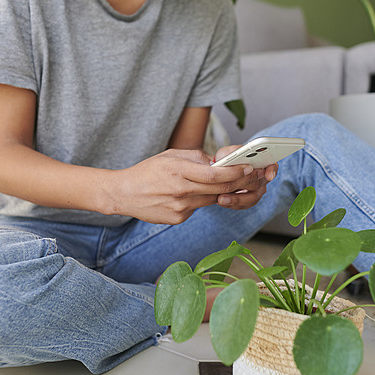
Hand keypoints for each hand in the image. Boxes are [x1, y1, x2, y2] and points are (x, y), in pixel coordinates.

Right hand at [113, 148, 258, 223]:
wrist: (124, 193)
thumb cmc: (148, 171)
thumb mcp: (171, 155)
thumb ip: (196, 158)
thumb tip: (219, 162)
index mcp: (179, 170)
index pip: (216, 174)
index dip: (236, 172)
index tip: (248, 167)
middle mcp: (181, 191)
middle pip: (219, 189)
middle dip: (238, 182)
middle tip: (250, 176)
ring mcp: (180, 208)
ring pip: (210, 199)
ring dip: (220, 191)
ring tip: (224, 183)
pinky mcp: (178, 218)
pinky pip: (197, 208)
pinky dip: (200, 200)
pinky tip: (190, 194)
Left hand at [213, 145, 277, 209]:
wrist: (218, 173)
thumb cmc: (225, 161)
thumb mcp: (226, 153)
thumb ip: (232, 152)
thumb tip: (236, 156)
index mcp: (261, 163)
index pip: (272, 166)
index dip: (272, 170)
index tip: (269, 175)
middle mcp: (262, 178)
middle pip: (259, 184)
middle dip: (246, 186)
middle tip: (233, 186)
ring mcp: (256, 191)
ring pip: (252, 198)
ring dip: (236, 199)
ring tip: (221, 198)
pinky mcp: (248, 201)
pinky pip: (243, 205)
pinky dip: (232, 204)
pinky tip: (221, 201)